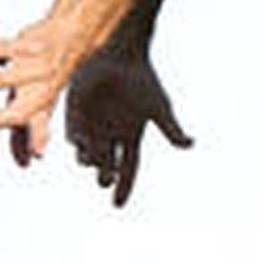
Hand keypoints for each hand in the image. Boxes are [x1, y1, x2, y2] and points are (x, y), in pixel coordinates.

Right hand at [0, 20, 77, 170]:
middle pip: (14, 114)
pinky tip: (3, 50)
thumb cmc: (50, 75)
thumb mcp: (44, 104)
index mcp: (42, 106)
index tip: (31, 156)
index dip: (29, 141)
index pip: (35, 129)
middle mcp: (42, 90)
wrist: (74, 35)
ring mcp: (37, 68)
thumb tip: (29, 160)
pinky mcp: (31, 45)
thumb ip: (33, 131)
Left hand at [63, 48, 192, 206]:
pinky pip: (72, 135)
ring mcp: (92, 125)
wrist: (119, 56)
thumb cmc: (143, 80)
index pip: (129, 168)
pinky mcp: (75, 112)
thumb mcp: (159, 107)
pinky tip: (79, 141)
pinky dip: (76, 141)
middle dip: (105, 175)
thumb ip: (171, 129)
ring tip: (94, 159)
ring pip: (88, 154)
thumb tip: (191, 145)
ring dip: (90, 159)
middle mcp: (111, 134)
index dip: (123, 188)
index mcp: (132, 135)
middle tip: (105, 179)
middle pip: (107, 164)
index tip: (117, 206)